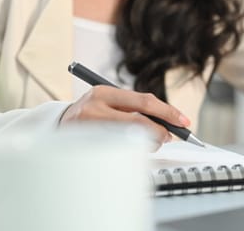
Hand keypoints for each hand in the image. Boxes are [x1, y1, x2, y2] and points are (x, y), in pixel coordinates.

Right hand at [60, 85, 190, 147]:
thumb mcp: (109, 102)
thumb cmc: (92, 113)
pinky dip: (134, 151)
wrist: (59, 125)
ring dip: (149, 144)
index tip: (184, 121)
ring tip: (150, 142)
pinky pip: (120, 151)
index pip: (144, 101)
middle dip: (160, 131)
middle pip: (139, 122)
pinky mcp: (86, 146)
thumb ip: (134, 108)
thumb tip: (167, 122)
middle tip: (169, 136)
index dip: (168, 112)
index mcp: (103, 92)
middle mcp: (95, 108)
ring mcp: (89, 129)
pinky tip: (134, 148)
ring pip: (132, 139)